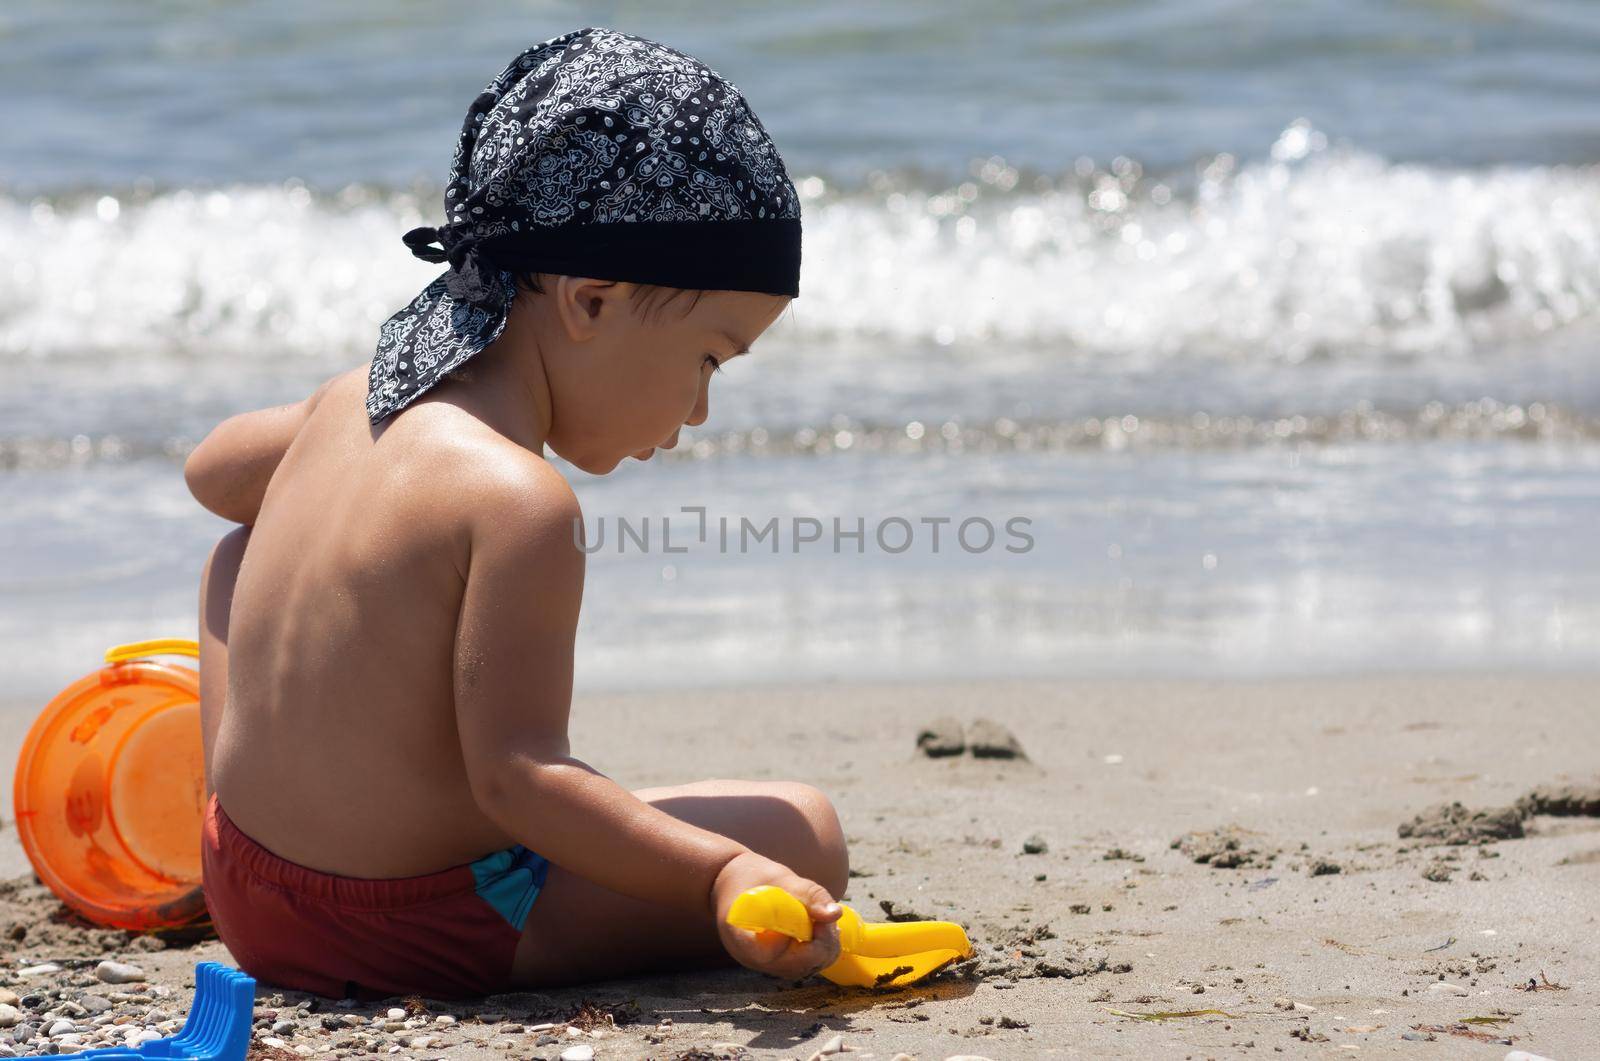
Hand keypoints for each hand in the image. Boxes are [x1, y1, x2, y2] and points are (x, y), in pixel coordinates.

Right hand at [711, 851, 842, 980]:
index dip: (800, 945)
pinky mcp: (774, 961)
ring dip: (823, 950)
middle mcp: (750, 957)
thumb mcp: (781, 878)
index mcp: (740, 935)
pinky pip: (800, 965)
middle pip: (793, 968)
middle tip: (830, 923)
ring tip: (827, 924)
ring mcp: (763, 963)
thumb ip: (808, 895)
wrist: (731, 881)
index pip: (770, 956)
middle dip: (821, 947)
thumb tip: (836, 914)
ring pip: (801, 970)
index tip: (815, 921)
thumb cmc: (753, 875)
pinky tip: (821, 929)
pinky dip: (817, 951)